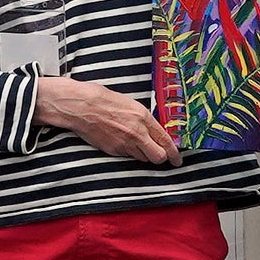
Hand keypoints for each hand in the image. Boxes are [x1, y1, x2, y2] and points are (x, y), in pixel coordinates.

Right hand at [33, 76, 182, 165]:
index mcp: (143, 118)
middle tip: (160, 157)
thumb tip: (154, 131)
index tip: (177, 159)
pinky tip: (120, 141)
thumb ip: (144, 119)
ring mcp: (124, 144)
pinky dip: (128, 152)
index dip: (174, 153)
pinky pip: (127, 156)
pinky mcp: (113, 150)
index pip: (165, 141)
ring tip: (134, 143)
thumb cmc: (104, 100)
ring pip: (142, 158)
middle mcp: (137, 133)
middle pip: (157, 157)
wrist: (82, 106)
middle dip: (160, 158)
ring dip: (143, 154)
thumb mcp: (131, 105)